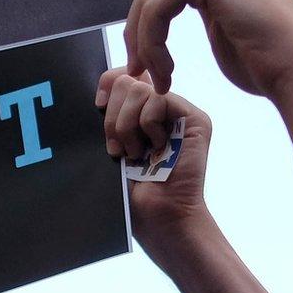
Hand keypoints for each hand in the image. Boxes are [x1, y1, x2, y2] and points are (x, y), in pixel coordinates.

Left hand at [97, 68, 214, 255]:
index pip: (120, 76)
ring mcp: (179, 113)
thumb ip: (109, 115)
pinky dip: (148, 124)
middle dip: (112, 116)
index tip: (97, 107)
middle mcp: (161, 109)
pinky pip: (158, 98)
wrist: (157, 216)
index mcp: (140, 113)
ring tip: (136, 153)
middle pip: (126, 80)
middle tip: (118, 148)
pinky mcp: (195, 119)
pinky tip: (157, 148)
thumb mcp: (111, 146)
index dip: (106, 85)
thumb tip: (102, 87)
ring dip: (127, 125)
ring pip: (139, 88)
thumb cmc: (132, 192)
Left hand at [104, 0, 292, 103]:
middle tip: (131, 63)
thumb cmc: (267, 63)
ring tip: (155, 77)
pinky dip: (152, 42)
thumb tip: (165, 16)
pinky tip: (165, 71)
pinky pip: (158, 6)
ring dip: (144, 40)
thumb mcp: (225, 29)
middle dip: (133, 19)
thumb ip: (202, 10)